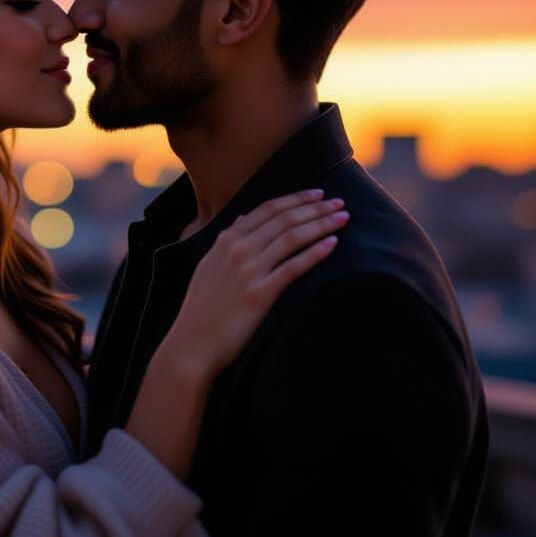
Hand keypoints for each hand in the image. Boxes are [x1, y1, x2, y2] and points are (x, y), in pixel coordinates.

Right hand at [163, 189, 348, 381]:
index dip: (296, 199)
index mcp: (226, 239)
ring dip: (320, 224)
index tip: (318, 194)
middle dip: (315, 208)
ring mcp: (249, 271)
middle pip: (284, 219)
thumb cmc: (201, 307)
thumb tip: (244, 217)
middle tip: (339, 202)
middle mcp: (238, 249)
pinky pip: (293, 268)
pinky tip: (332, 244)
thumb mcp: (209, 264)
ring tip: (343, 218)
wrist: (192, 342)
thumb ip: (227, 239)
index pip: (267, 209)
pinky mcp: (260, 294)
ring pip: (291, 238)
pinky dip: (315, 253)